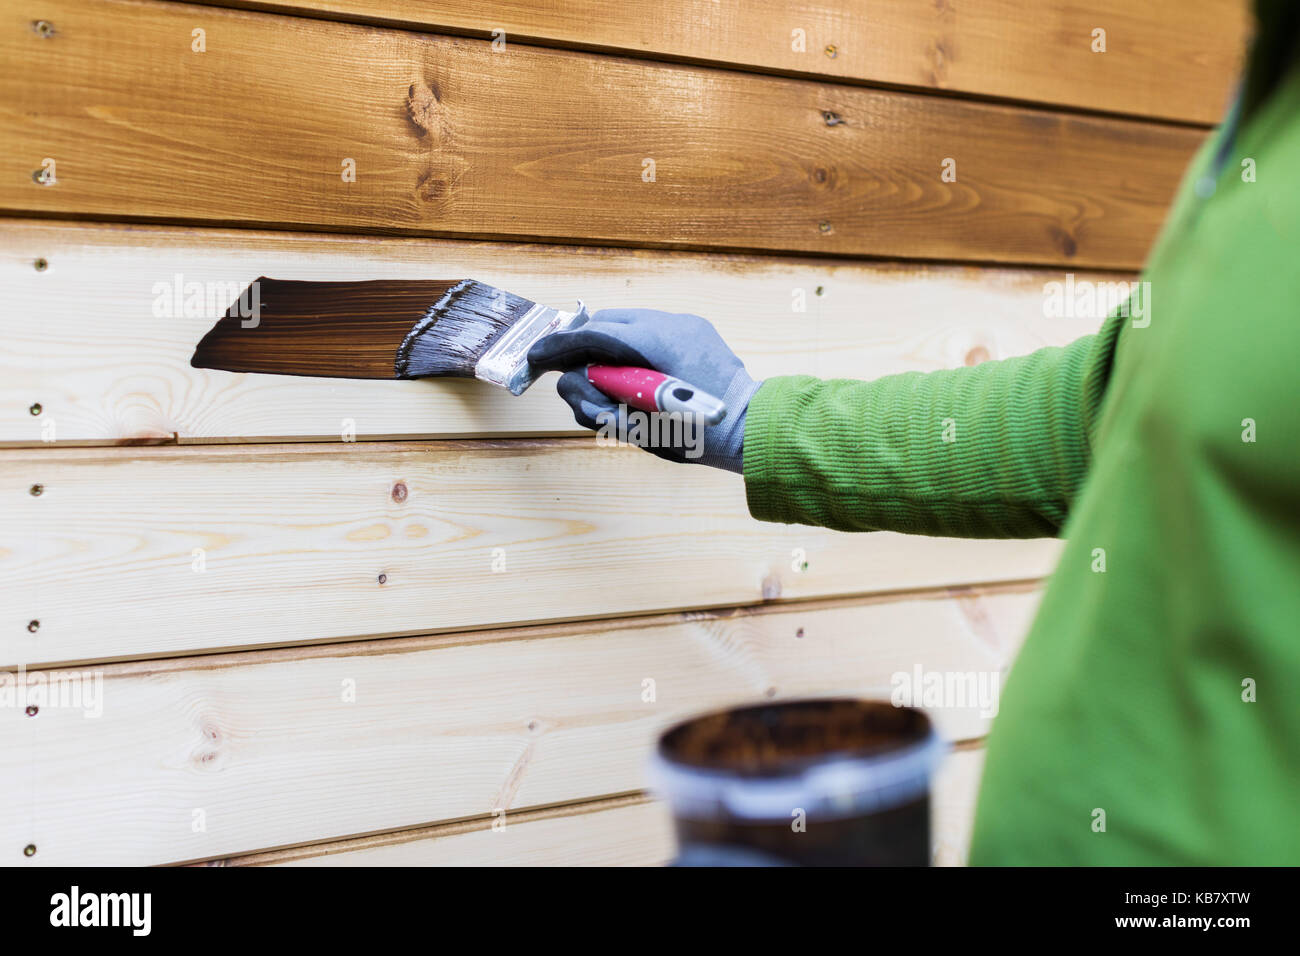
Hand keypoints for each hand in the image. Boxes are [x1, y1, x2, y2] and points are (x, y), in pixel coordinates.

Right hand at [527, 308, 759, 470]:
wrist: (749, 428)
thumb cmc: (697, 436)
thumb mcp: (636, 426)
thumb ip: (598, 402)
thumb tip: (572, 381)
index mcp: (653, 345)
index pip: (593, 335)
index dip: (561, 346)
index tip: (537, 356)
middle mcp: (667, 324)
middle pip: (606, 325)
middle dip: (588, 353)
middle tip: (588, 388)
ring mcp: (683, 324)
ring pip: (625, 326)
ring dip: (612, 356)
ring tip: (623, 396)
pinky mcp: (694, 330)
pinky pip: (649, 332)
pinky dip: (636, 353)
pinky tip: (643, 381)